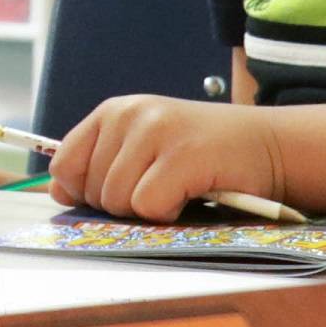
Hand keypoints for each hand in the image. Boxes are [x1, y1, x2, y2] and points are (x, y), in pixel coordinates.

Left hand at [48, 96, 282, 222]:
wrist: (270, 147)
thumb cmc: (204, 155)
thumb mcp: (144, 151)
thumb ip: (100, 167)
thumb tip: (55, 192)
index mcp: (114, 112)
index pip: (64, 165)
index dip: (86, 191)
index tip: (121, 191)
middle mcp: (130, 114)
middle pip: (91, 189)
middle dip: (121, 205)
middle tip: (161, 189)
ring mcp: (157, 132)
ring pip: (117, 201)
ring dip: (148, 210)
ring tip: (179, 189)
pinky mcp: (183, 156)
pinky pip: (149, 207)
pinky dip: (170, 214)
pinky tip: (193, 194)